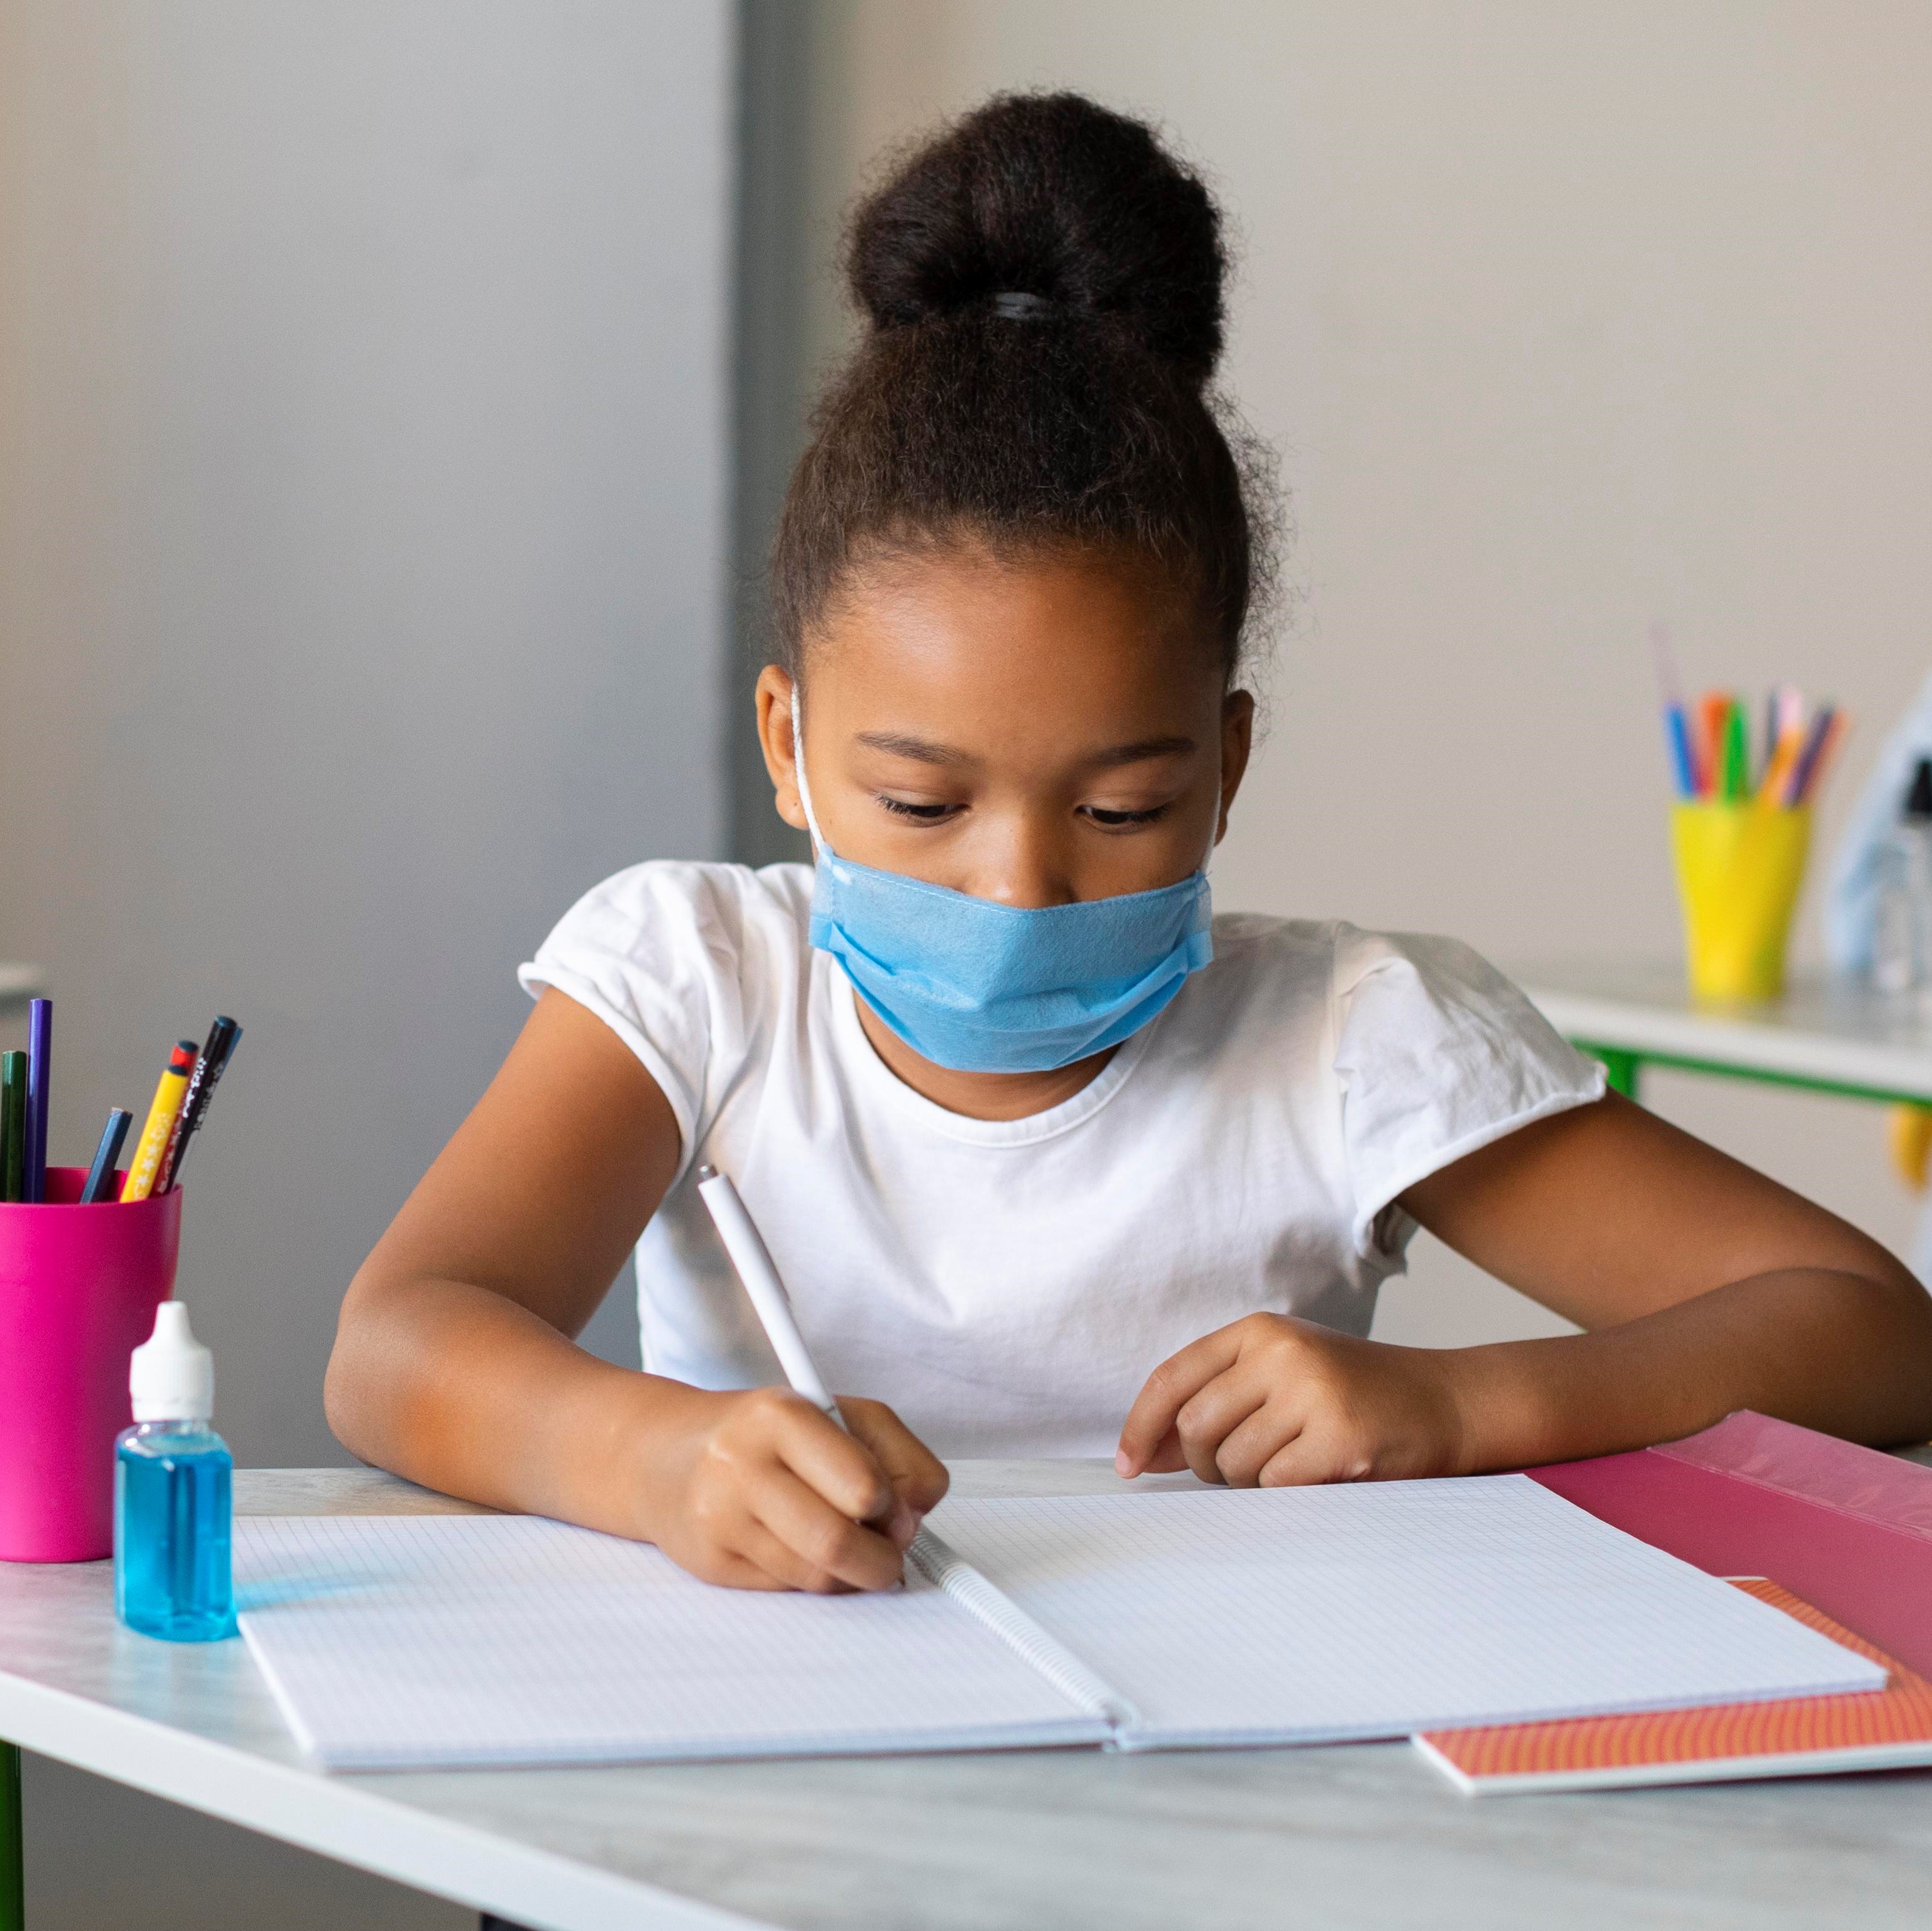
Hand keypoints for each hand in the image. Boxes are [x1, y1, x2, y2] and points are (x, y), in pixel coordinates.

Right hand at [641, 1385, 948, 1591]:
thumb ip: (900, 1456)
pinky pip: (788, 1592)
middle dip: (881, 1559)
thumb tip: (916, 1516)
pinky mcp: (711, 1563)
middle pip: (838, 1543)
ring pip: (816, 1577)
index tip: (899, 1509)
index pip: (863, 1485)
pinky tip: (802, 1549)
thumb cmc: (767, 1434)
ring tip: (846, 1543)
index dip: (895, 1507)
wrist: (667, 1453)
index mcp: (782, 1415)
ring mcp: (720, 1517)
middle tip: (889, 1551)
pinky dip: (812, 1579)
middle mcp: (742, 1463)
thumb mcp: (842, 1416)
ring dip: (850, 1573)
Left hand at [1115, 1314, 1466, 1486]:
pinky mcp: (1340, 1440)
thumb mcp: (1280, 1377)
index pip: (1171, 1379)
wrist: (1446, 1402)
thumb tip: (1144, 1454)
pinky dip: (1286, 1494)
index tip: (1129, 1466)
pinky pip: (1274, 1487)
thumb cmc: (1353, 1395)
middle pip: (1194, 1428)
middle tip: (1243, 1467)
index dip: (1140, 1427)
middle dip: (1204, 1464)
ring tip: (1292, 1464)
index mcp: (1259, 1330)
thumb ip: (1215, 1404)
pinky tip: (1319, 1475)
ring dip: (1249, 1483)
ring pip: (1232, 1465)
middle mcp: (1281, 1353)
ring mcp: (1312, 1393)